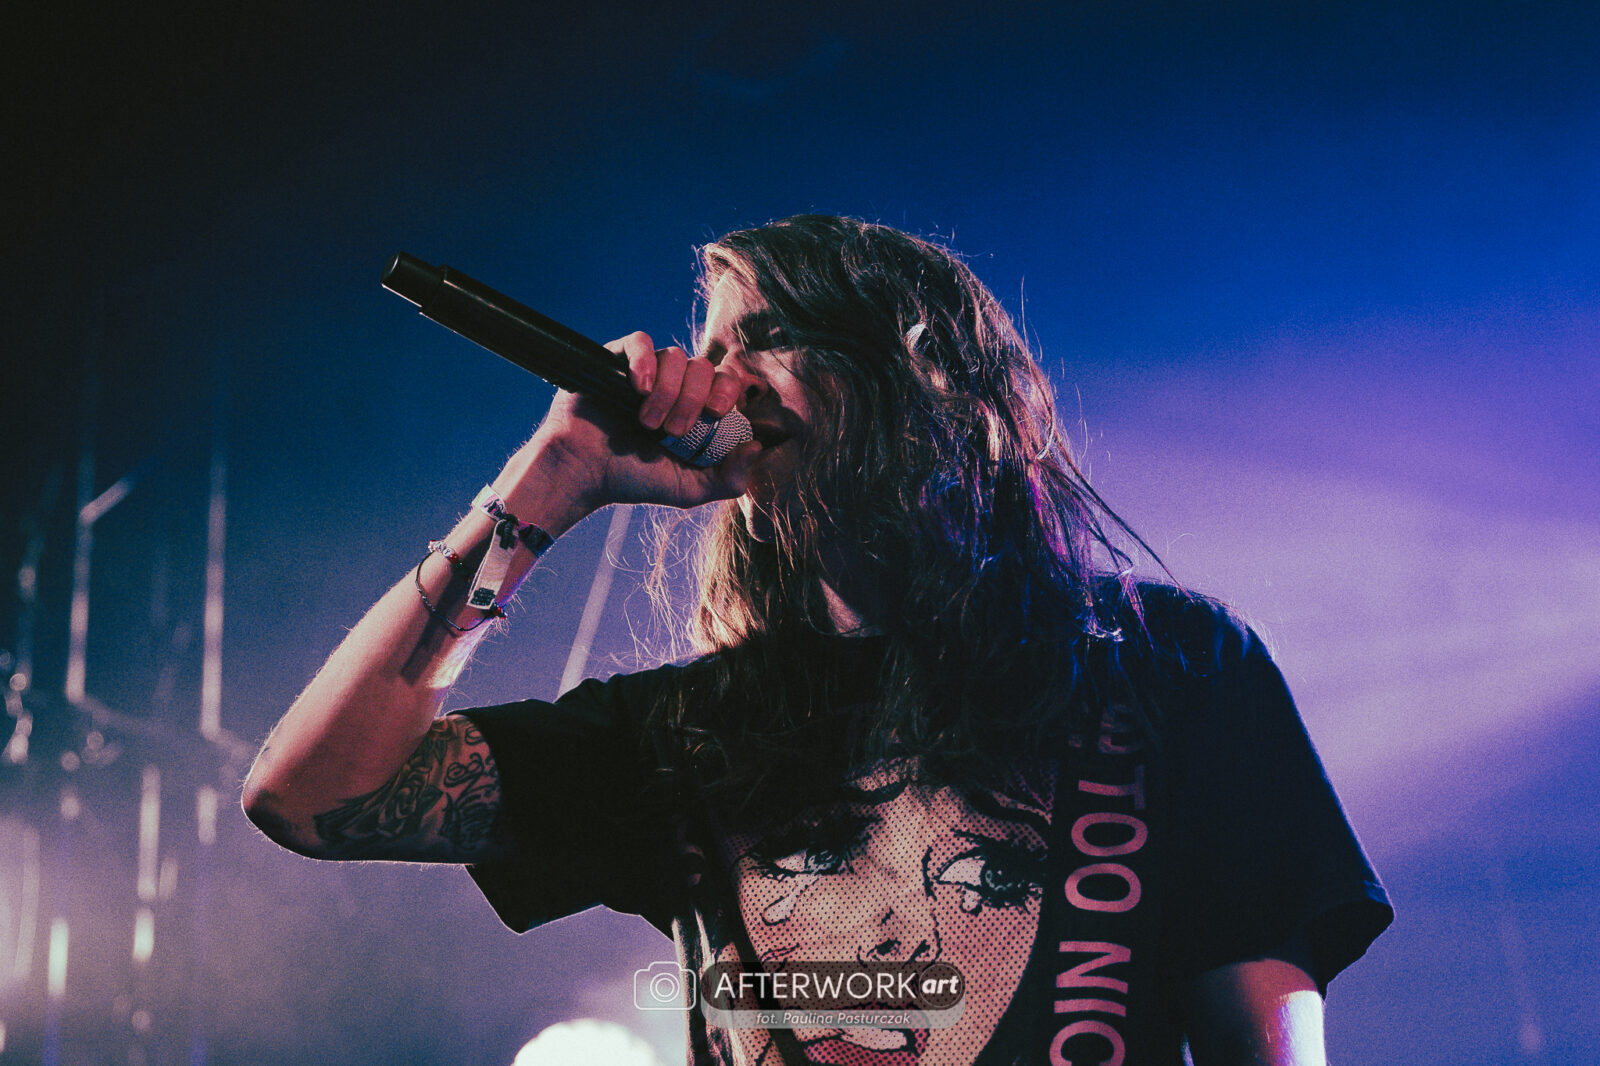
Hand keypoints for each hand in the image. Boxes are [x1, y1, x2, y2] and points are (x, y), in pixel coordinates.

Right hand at [497, 330, 763, 527]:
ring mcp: (646, 371)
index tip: (716, 414)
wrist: (583, 473)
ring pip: (676, 355)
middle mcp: (675, 385)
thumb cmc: (633, 480)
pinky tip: (638, 388)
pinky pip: (641, 341)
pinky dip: (645, 362)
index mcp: (696, 409)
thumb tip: (757, 445)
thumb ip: (729, 478)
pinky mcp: (617, 359)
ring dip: (667, 392)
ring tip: (647, 424)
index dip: (729, 392)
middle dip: (695, 399)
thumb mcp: (689, 489)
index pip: (728, 382)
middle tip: (674, 431)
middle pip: (705, 367)